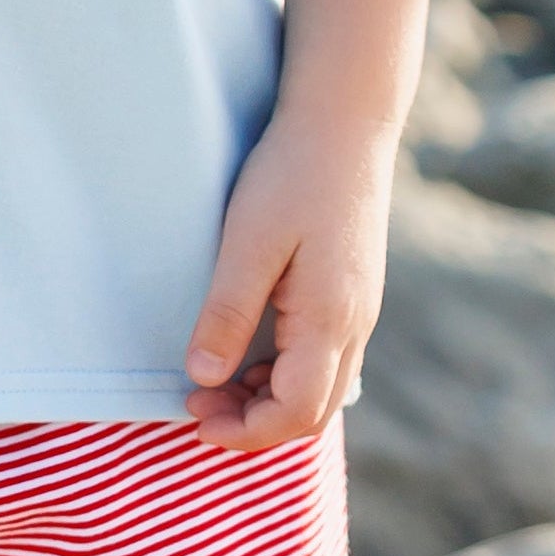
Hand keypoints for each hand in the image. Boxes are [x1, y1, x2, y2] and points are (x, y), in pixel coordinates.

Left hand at [182, 108, 395, 451]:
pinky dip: (286, 376)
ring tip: (215, 380)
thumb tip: (203, 378)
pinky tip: (249, 355)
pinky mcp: (353, 296)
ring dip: (269, 400)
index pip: (294, 411)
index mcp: (330, 319)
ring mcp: (360, 312)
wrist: (345, 125)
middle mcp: (355, 325)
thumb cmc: (293, 175)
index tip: (194, 417)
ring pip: (322, 390)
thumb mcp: (249, 242)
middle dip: (254, 423)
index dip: (244, 430)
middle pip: (312, 413)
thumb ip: (228, 314)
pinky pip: (326, 361)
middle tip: (197, 403)